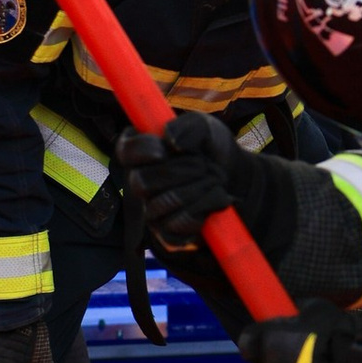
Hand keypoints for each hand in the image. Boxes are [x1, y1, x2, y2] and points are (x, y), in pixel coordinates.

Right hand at [115, 115, 301, 270]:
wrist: (236, 178)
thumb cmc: (210, 149)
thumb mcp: (204, 128)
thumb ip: (187, 127)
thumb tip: (171, 141)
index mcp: (142, 153)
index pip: (125, 151)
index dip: (141, 151)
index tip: (164, 150)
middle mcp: (141, 184)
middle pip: (140, 182)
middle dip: (181, 171)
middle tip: (204, 165)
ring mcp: (152, 211)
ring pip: (162, 205)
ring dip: (199, 188)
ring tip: (217, 180)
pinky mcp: (169, 234)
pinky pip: (177, 227)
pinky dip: (205, 210)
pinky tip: (218, 199)